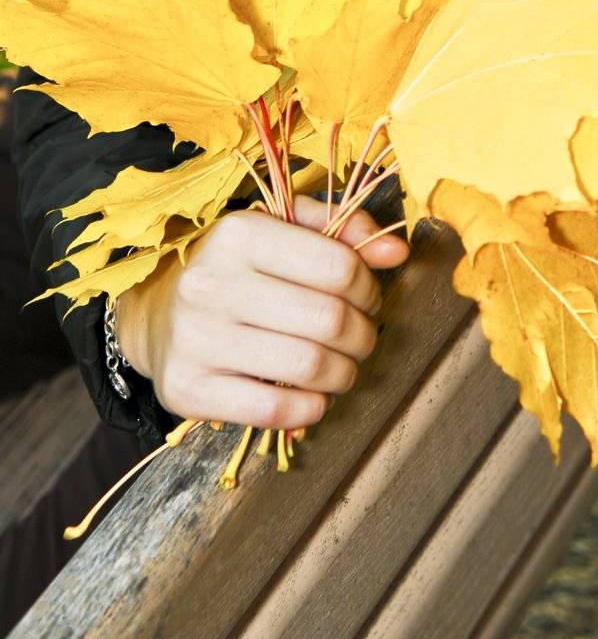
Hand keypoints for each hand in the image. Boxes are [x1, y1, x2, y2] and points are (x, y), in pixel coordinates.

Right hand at [115, 193, 409, 430]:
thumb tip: (398, 251)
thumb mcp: (282, 229)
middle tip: (361, 337)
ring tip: (342, 366)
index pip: (339, 268)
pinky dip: (310, 407)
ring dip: (344, 373)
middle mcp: (211, 282)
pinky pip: (273, 409)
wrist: (158, 314)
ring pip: (308, 366)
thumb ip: (342, 230)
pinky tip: (313, 395)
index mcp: (239, 233)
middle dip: (363, 335)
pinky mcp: (186, 389)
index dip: (368, 288)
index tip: (366, 298)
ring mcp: (195, 338)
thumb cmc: (237, 268)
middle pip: (329, 320)